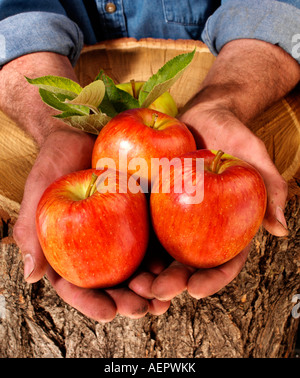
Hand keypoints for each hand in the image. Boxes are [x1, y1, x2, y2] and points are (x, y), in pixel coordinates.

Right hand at [13, 127, 169, 321]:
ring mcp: (123, 234)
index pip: (76, 284)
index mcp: (69, 248)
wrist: (85, 130)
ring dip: (153, 288)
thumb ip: (31, 229)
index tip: (108, 313)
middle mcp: (98, 246)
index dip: (91, 302)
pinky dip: (168, 259)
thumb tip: (31, 276)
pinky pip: (157, 241)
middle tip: (142, 309)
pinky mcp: (145, 218)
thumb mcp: (40, 189)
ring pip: (138, 268)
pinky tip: (181, 269)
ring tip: (166, 300)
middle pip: (112, 283)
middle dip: (128, 301)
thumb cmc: (57, 159)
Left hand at [130, 103, 285, 301]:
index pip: (224, 261)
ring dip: (147, 274)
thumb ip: (270, 185)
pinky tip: (118, 253)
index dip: (212, 280)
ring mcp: (173, 219)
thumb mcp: (252, 153)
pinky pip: (140, 226)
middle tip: (156, 291)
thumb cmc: (230, 132)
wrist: (199, 115)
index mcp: (228, 225)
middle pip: (187, 265)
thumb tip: (281, 229)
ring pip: (160, 254)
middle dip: (172, 284)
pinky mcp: (152, 206)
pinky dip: (131, 243)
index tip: (195, 290)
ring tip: (133, 285)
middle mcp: (200, 228)